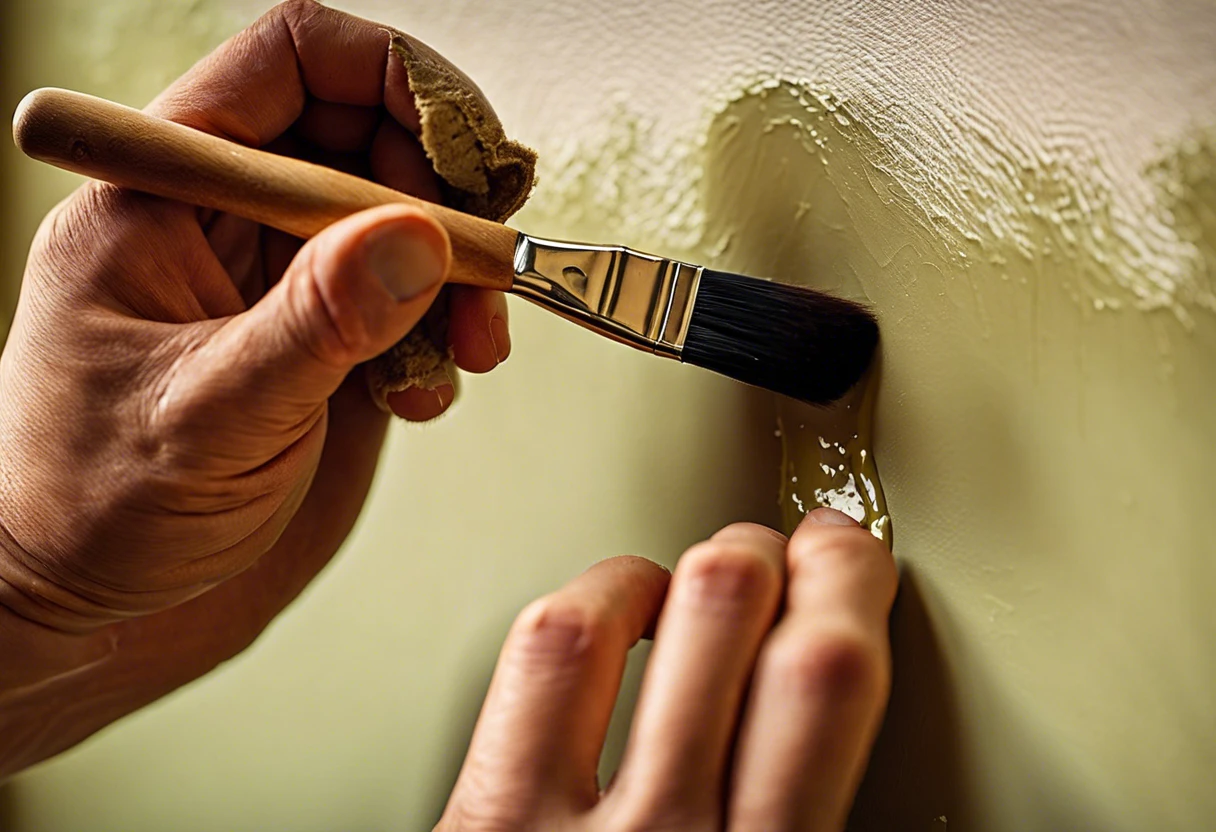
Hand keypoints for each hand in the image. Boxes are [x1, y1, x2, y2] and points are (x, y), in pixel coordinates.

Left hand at [0, 0, 508, 774]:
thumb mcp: (205, 415)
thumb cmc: (95, 506)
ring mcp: (286, 281)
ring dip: (462, 274)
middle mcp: (233, 220)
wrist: (93, 601)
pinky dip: (448, 334)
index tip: (466, 159)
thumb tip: (415, 234)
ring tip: (469, 347)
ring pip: (409, 221)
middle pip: (374, 136)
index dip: (398, 81)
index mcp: (169, 193)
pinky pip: (415, 299)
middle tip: (489, 266)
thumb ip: (313, 323)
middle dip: (448, 194)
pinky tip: (427, 393)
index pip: (295, 63)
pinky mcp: (328, 338)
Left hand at [440, 508, 897, 831]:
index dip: (845, 579)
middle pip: (725, 616)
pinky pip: (532, 666)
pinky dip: (583, 607)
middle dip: (770, 551)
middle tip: (783, 545)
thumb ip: (804, 810)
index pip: (826, 678)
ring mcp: (555, 827)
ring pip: (609, 620)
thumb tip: (839, 731)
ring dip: (670, 572)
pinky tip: (606, 618)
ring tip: (700, 575)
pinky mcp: (480, 823)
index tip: (846, 553)